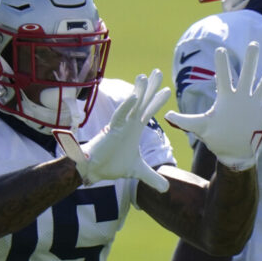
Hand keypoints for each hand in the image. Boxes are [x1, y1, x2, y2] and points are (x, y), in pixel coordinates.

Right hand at [55, 69, 170, 191]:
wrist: (93, 169)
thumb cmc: (112, 165)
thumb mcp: (138, 171)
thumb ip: (152, 177)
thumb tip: (167, 189)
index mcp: (134, 128)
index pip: (149, 111)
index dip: (157, 100)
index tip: (168, 89)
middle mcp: (129, 123)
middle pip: (143, 102)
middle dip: (151, 87)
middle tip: (158, 71)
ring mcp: (120, 124)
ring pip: (132, 104)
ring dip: (139, 90)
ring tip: (146, 76)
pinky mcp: (111, 129)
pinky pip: (121, 114)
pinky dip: (128, 106)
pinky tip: (135, 96)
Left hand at [165, 41, 261, 169]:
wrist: (234, 153)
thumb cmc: (217, 138)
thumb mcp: (200, 128)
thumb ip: (185, 120)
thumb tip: (167, 114)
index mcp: (226, 98)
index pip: (223, 78)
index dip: (222, 64)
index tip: (220, 50)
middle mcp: (242, 98)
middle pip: (247, 75)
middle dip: (250, 61)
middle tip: (253, 44)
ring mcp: (254, 106)